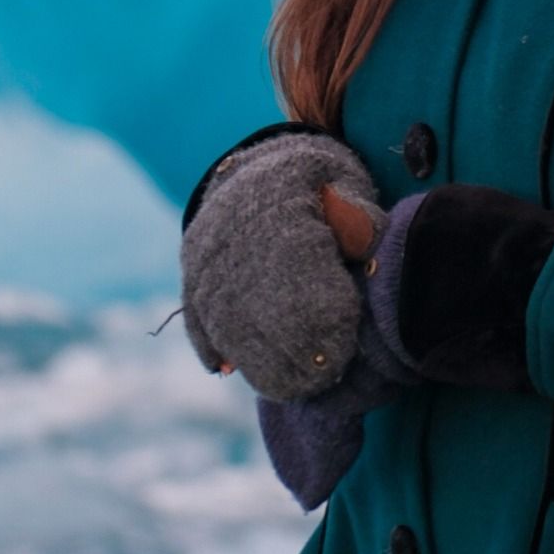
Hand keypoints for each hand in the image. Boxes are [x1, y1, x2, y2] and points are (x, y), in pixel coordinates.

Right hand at [179, 129, 390, 401]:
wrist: (265, 165)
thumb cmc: (322, 184)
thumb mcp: (348, 183)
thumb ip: (359, 215)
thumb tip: (363, 247)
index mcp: (276, 198)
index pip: (294, 262)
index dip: (317, 309)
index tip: (341, 348)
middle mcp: (231, 226)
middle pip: (254, 297)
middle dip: (287, 346)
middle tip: (319, 381)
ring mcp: (205, 250)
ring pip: (221, 311)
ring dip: (251, 355)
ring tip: (284, 389)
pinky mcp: (191, 270)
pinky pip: (193, 310)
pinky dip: (208, 341)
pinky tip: (227, 369)